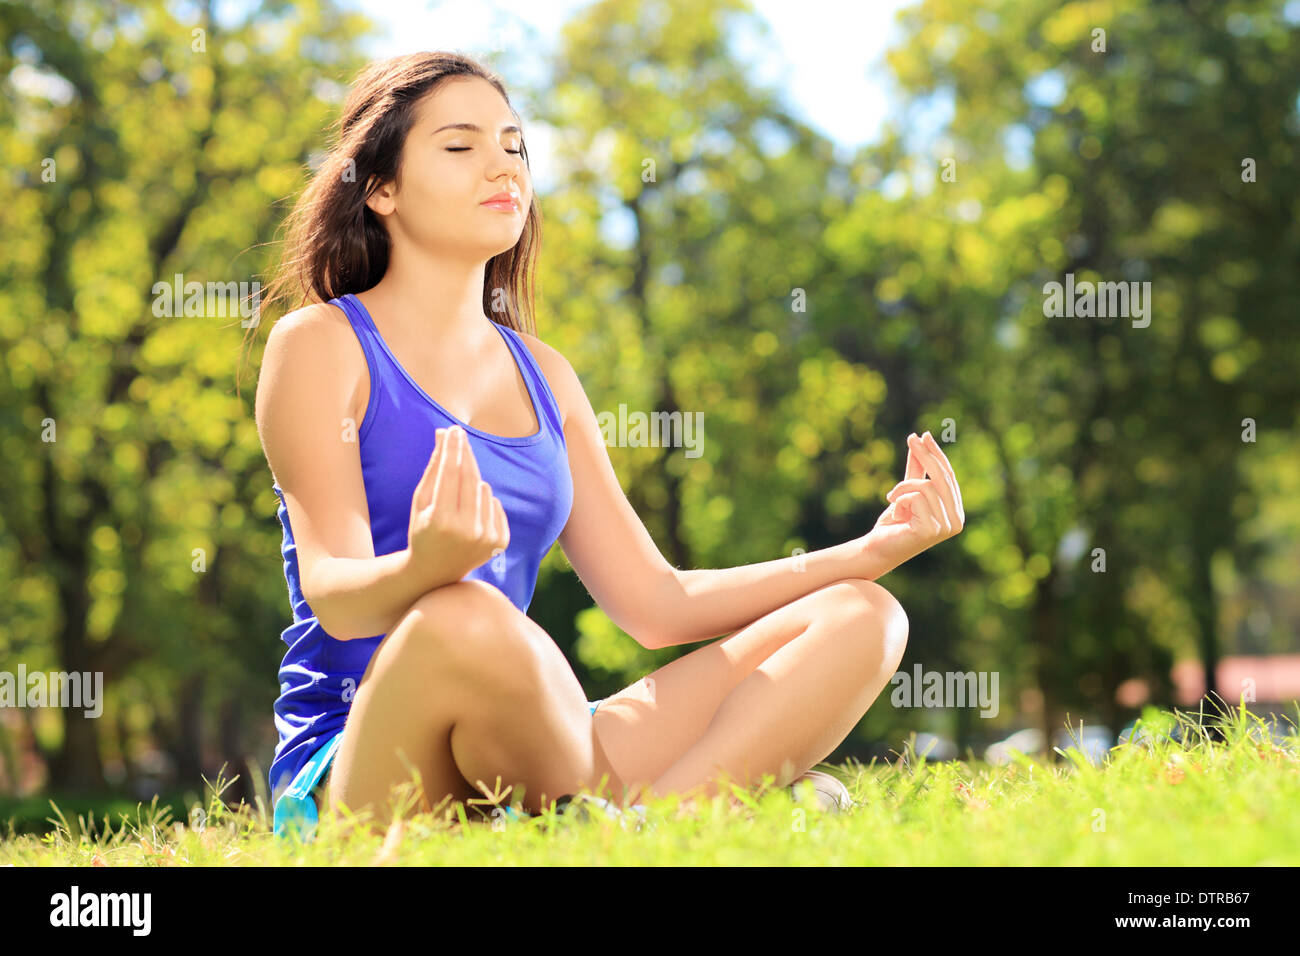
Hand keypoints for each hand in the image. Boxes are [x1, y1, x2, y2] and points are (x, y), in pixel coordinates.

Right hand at [407, 425, 509, 581]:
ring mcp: (487, 538)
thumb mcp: (421, 500)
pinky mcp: (500, 542)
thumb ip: (433, 468)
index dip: (452, 449)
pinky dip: (484, 501)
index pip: (451, 474)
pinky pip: (495, 504)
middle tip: (459, 435)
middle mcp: (467, 530)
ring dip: (472, 483)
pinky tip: (470, 513)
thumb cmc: (422, 530)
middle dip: (465, 454)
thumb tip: (444, 435)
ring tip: (456, 498)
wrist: (436, 573)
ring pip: (484, 488)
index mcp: (442, 520)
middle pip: (471, 478)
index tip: (453, 430)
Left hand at [865, 430, 964, 574]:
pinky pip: (916, 497)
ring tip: (892, 498)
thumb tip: (920, 438)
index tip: (924, 435)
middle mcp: (957, 521)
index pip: (949, 477)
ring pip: (926, 486)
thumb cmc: (893, 522)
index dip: (937, 455)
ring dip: (903, 487)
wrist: (876, 547)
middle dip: (925, 456)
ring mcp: (946, 527)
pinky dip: (901, 500)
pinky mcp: (931, 529)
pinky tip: (896, 513)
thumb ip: (917, 468)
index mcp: (956, 512)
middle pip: (942, 478)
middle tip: (912, 439)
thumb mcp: (907, 490)